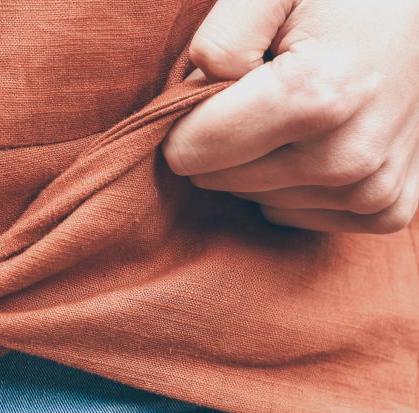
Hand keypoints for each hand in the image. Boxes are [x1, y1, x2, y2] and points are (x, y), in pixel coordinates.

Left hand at [162, 0, 418, 233]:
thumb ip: (221, 38)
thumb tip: (195, 97)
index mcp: (316, 96)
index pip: (192, 150)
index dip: (184, 116)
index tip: (209, 86)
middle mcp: (348, 156)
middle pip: (219, 179)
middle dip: (224, 136)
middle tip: (260, 90)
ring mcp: (372, 189)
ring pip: (255, 198)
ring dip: (257, 161)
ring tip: (296, 109)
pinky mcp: (386, 208)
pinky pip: (296, 216)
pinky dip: (291, 186)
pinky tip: (314, 142)